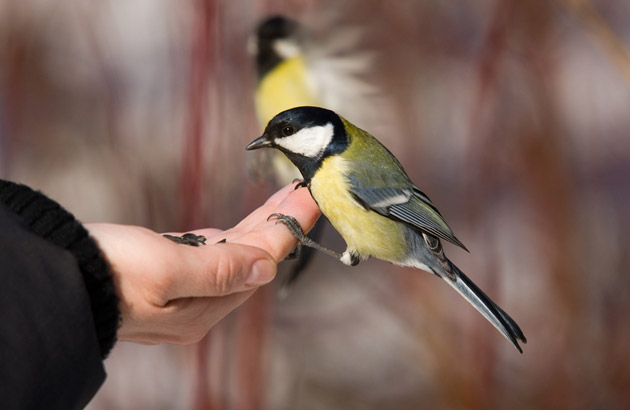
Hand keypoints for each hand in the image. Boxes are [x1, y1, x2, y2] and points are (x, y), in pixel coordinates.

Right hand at [86, 183, 319, 344]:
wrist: (58, 276)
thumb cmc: (106, 273)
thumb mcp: (165, 271)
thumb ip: (219, 271)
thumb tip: (265, 268)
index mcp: (203, 307)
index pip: (260, 261)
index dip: (288, 228)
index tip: (311, 199)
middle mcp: (199, 303)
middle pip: (252, 258)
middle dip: (280, 223)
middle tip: (304, 192)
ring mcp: (183, 290)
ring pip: (235, 254)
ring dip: (260, 226)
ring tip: (285, 198)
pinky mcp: (168, 276)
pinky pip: (213, 254)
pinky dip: (234, 235)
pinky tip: (246, 224)